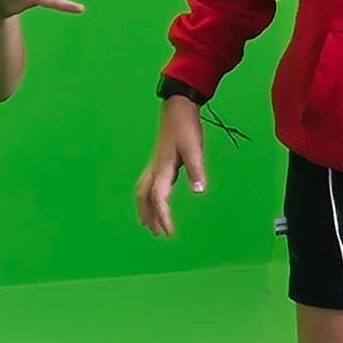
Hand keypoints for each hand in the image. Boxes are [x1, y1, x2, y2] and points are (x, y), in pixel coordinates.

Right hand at [135, 98, 206, 239]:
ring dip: (145, 209)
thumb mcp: (194, 148)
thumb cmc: (186, 127)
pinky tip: (154, 201)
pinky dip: (146, 198)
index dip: (162, 216)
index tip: (169, 231)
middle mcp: (155, 168)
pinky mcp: (158, 161)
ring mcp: (154, 165)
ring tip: (148, 224)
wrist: (177, 108)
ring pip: (143, 192)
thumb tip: (199, 192)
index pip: (158, 198)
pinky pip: (147, 185)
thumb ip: (196, 170)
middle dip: (150, 216)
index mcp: (162, 168)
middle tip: (157, 234)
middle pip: (145, 198)